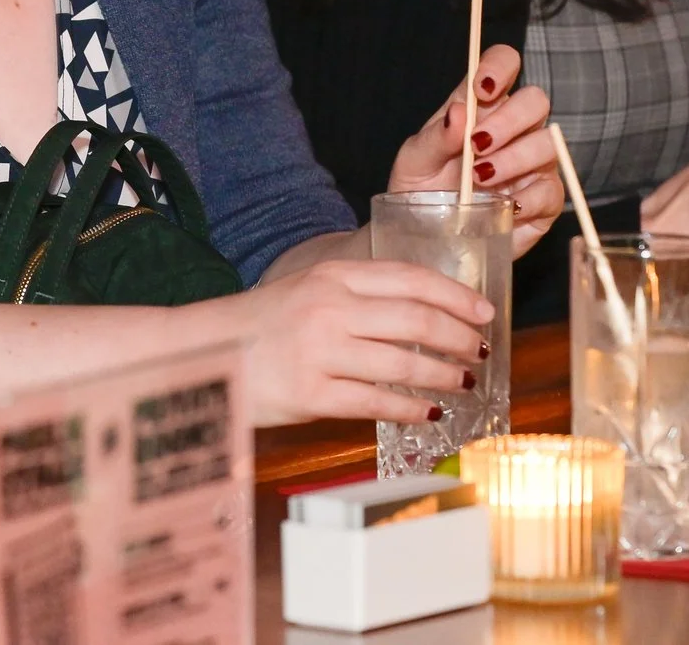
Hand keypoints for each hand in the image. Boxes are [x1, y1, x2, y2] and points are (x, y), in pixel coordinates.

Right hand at [232, 257, 494, 425]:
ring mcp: (321, 351)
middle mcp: (330, 308)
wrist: (204, 356)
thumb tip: (425, 316)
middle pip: (417, 319)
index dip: (456, 297)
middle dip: (459, 337)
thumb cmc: (262, 327)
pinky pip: (378, 403)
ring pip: (405, 363)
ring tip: (464, 383)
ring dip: (445, 375)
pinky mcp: (313, 395)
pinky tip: (428, 412)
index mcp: (332, 276)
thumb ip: (358, 297)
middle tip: (481, 351)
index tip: (484, 313)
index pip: (410, 279)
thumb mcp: (308, 291)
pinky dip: (412, 409)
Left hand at [387, 42, 563, 255]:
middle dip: (509, 120)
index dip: (499, 67)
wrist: (424, 237)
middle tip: (477, 144)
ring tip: (480, 178)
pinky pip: (552, 191)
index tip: (481, 89)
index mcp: (479, 107)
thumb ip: (436, 135)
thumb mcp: (415, 160)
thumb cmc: (419, 190)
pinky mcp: (543, 201)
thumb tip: (460, 112)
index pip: (503, 65)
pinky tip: (503, 206)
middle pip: (536, 101)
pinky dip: (527, 198)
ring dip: (514, 158)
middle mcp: (512, 130)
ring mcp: (532, 164)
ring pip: (548, 143)